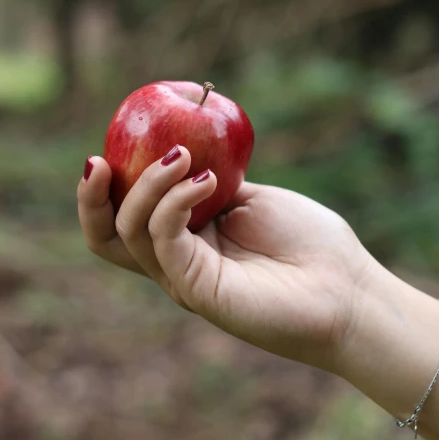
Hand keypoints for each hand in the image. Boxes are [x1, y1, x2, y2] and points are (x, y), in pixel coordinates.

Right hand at [78, 148, 374, 373]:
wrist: (348, 290)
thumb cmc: (310, 243)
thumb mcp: (251, 198)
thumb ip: (213, 182)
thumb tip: (185, 149)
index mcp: (187, 241)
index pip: (126, 219)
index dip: (105, 190)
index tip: (106, 150)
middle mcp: (176, 262)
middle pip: (107, 237)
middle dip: (90, 199)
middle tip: (98, 160)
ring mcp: (184, 278)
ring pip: (131, 232)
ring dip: (147, 183)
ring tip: (182, 154)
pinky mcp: (197, 289)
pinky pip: (165, 240)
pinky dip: (175, 201)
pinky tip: (205, 179)